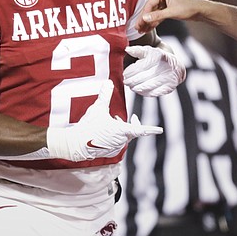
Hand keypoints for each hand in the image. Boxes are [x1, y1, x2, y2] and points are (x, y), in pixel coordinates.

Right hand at [46, 80, 162, 160]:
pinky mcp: (109, 153)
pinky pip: (116, 143)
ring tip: (112, 121)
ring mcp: (115, 148)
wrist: (76, 144)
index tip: (160, 129)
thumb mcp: (97, 108)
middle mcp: (121, 141)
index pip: (141, 130)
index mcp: (122, 131)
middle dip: (131, 124)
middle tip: (130, 118)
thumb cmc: (88, 126)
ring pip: (123, 137)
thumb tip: (108, 82)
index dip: (151, 129)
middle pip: (132, 132)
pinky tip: (105, 131)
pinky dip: (114, 136)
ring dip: (121, 129)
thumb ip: (105, 95)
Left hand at [123, 45, 185, 96]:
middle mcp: (165, 67)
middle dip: (132, 81)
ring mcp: (168, 78)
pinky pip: (154, 92)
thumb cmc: (158, 58)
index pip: (141, 66)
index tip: (125, 74)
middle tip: (126, 82)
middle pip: (144, 77)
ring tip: (131, 86)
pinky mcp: (169, 87)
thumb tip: (127, 50)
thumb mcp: (149, 51)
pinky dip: (144, 92)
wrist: (176, 67)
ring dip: (137, 88)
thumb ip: (137, 50)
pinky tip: (139, 90)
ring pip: (148, 86)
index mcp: (159, 56)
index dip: (131, 71)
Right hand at [136, 0, 208, 32]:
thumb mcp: (172, 12)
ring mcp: (165, 2)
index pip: (149, 4)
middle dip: (144, 19)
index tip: (139, 23)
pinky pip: (159, 15)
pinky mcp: (168, 8)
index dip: (143, 15)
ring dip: (148, 22)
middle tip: (138, 28)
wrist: (201, 11)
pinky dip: (155, 21)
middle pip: (150, 9)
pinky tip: (149, 28)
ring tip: (142, 30)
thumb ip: (157, 15)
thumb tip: (145, 18)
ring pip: (154, 13)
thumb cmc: (190, 7)